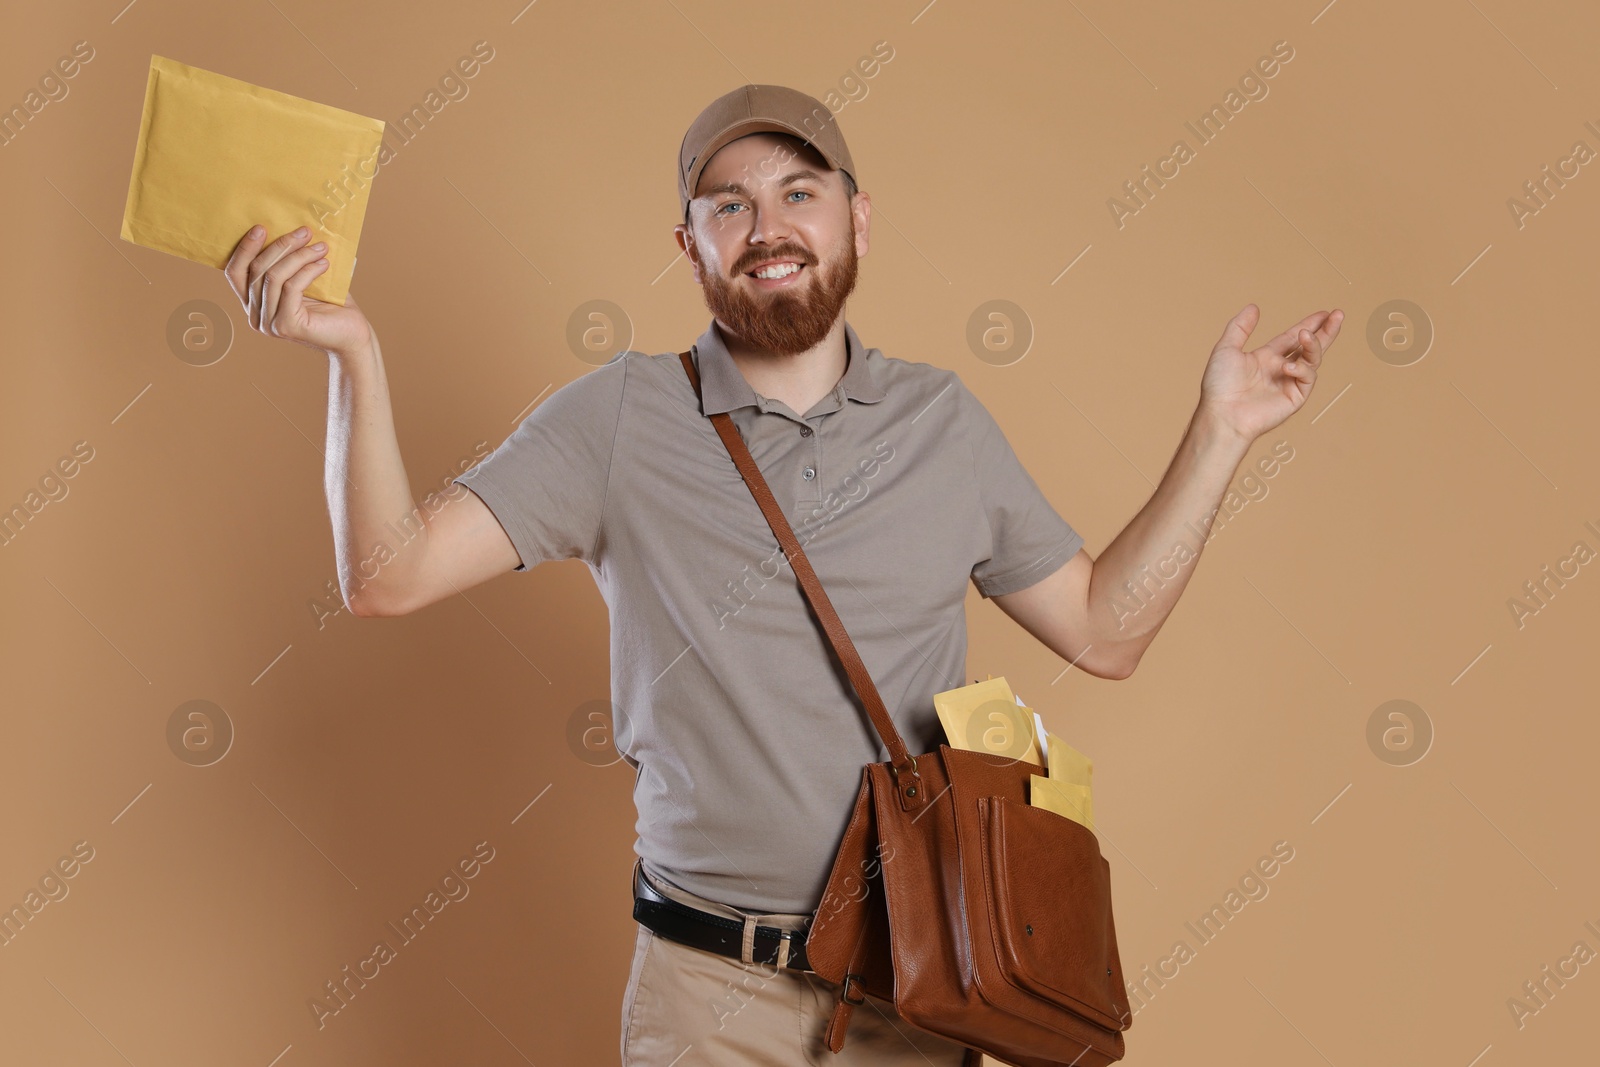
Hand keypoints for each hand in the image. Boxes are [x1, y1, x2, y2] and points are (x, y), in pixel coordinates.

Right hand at [224, 224, 372, 354]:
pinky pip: (291, 287)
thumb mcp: (305, 279)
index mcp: (253, 304)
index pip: (235, 273)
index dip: (244, 248)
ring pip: (274, 276)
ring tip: (320, 247)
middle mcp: (256, 316)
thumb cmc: (331, 306)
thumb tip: (290, 228)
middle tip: (304, 231)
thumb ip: (290, 262)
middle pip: (256, 271)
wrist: (353, 336)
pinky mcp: (286, 325)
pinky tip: (324, 263)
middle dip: (280, 245)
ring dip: (298, 256)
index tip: (261, 227)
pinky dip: (307, 270)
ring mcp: (269, 323)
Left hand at [1198, 304, 1342, 442]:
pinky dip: (1302, 369)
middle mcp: (1280, 370)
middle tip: (1338, 314)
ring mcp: (1289, 383)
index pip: (1293, 338)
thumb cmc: (1219, 386)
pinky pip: (1308, 378)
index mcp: (1266, 358)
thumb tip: (1254, 307)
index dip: (1308, 324)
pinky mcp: (1295, 397)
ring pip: (1312, 360)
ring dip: (1314, 344)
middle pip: (1310, 347)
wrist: (1221, 414)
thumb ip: (1240, 327)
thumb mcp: (1226, 348)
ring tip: (1307, 334)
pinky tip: (1287, 367)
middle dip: (1326, 331)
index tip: (1324, 312)